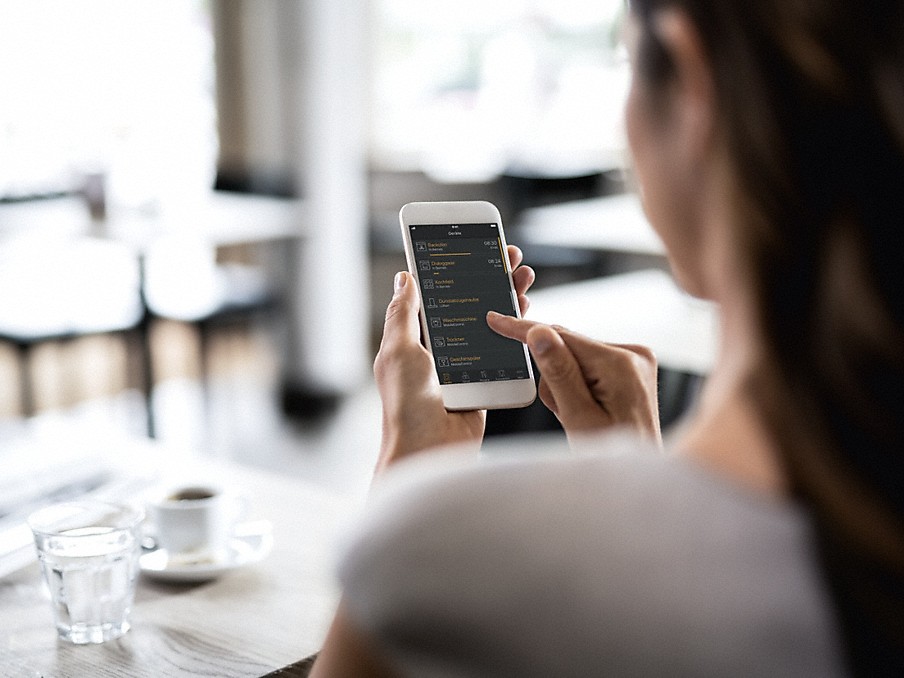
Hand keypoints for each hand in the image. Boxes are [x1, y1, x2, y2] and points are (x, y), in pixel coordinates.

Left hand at [373, 246, 534, 471]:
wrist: (428, 451)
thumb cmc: (405, 405)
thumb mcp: (397, 350)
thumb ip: (403, 313)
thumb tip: (403, 278)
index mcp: (416, 340)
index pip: (439, 295)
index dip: (456, 270)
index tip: (473, 248)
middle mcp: (441, 350)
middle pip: (470, 305)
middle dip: (489, 278)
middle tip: (508, 257)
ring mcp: (465, 366)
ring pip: (491, 324)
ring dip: (507, 299)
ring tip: (523, 278)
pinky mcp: (486, 382)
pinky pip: (503, 353)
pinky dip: (516, 332)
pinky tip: (526, 313)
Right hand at [486, 313, 660, 443]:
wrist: (637, 479)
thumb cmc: (609, 455)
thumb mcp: (577, 417)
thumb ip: (558, 373)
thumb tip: (539, 333)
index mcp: (621, 364)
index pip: (562, 336)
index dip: (525, 330)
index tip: (497, 319)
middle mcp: (633, 354)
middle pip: (569, 348)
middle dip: (554, 376)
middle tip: (564, 411)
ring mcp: (635, 360)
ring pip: (575, 357)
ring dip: (564, 384)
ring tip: (577, 416)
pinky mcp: (630, 368)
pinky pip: (588, 364)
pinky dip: (577, 384)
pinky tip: (586, 409)